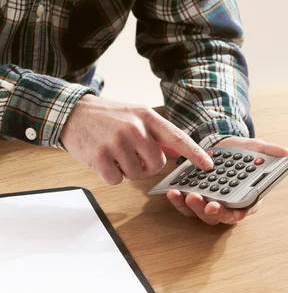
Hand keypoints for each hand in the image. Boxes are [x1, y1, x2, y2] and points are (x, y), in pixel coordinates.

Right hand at [60, 95, 212, 183]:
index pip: (177, 138)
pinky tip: (103, 160)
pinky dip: (110, 175)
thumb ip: (158, 135)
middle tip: (130, 153)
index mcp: (146, 117)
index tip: (209, 165)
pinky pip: (117, 180)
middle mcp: (134, 128)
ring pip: (136, 174)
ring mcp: (117, 142)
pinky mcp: (100, 157)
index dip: (195, 153)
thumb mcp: (135, 116)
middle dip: (146, 164)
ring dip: (126, 169)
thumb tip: (181, 151)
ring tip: (114, 152)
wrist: (72, 113)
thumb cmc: (107, 117)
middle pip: (157, 164)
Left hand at [166, 137, 287, 224]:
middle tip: (209, 204)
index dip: (240, 214)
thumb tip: (286, 152)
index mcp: (247, 198)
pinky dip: (179, 202)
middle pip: (222, 217)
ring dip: (195, 208)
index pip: (245, 211)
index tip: (235, 213)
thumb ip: (269, 151)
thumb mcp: (256, 148)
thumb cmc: (240, 152)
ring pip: (202, 214)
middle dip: (214, 212)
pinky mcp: (195, 200)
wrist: (220, 146)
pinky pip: (186, 207)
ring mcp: (210, 204)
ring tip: (189, 195)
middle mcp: (228, 205)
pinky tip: (174, 192)